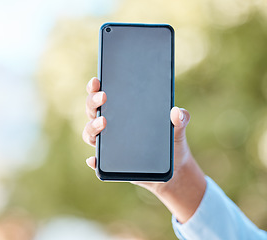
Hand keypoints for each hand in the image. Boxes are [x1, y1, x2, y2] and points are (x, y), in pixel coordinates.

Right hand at [82, 77, 205, 222]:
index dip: (96, 88)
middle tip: (103, 97)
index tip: (97, 80)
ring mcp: (109, 145)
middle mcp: (111, 126)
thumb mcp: (178, 129)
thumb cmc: (171, 142)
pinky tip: (94, 160)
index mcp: (123, 112)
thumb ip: (181, 119)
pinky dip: (94, 161)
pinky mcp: (112, 164)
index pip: (103, 97)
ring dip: (92, 127)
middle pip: (93, 111)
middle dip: (93, 102)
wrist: (173, 169)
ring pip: (90, 134)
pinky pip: (98, 162)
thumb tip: (176, 111)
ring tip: (103, 123)